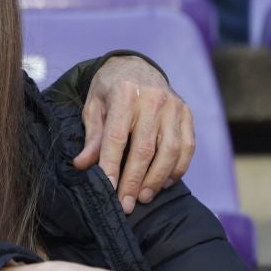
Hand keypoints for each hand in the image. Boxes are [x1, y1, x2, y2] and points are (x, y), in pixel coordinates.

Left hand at [73, 55, 194, 213]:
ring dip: (156, 179)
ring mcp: (174, 106)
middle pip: (145, 149)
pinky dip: (177, 169)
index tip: (108, 190)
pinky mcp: (187, 114)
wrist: (136, 66)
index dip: (112, 165)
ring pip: (170, 151)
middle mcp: (153, 99)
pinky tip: (163, 183)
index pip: (117, 137)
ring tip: (143, 197)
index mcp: (124, 94)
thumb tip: (82, 165)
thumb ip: (92, 135)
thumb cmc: (110, 89)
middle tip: (125, 204)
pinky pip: (187, 147)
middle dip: (134, 180)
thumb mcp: (93, 106)